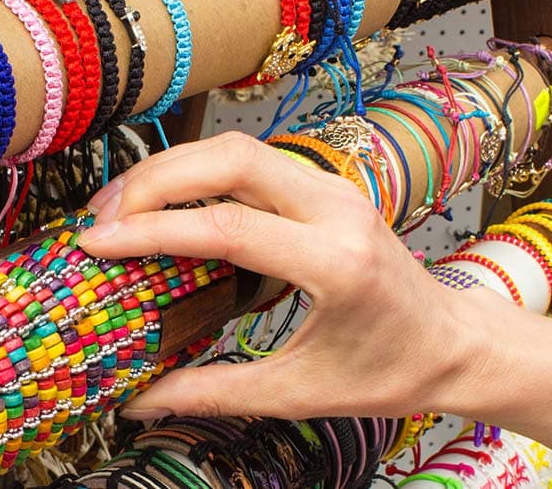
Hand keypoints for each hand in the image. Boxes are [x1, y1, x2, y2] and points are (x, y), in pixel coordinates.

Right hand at [78, 132, 497, 421]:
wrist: (454, 343)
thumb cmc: (390, 371)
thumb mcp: (299, 393)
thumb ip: (213, 392)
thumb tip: (138, 400)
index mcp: (336, 262)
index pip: (227, 228)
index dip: (152, 231)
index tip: (97, 243)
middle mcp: (337, 210)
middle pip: (230, 159)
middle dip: (155, 180)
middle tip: (103, 216)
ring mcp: (334, 191)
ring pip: (239, 150)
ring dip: (175, 170)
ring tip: (121, 207)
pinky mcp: (326, 188)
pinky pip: (254, 164)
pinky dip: (202, 174)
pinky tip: (169, 203)